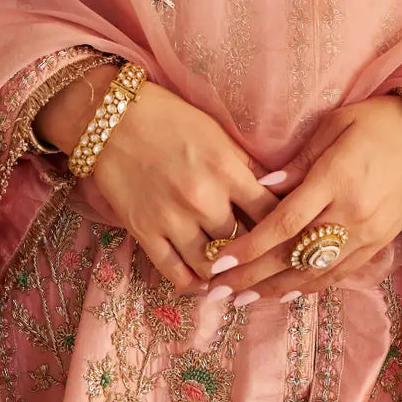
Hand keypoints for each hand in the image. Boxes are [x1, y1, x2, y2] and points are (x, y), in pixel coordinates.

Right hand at [36, 64, 281, 295]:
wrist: (111, 117)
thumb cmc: (169, 117)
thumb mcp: (216, 132)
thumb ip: (244, 165)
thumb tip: (275, 192)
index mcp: (226, 168)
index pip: (271, 212)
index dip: (284, 227)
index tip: (290, 235)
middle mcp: (203, 198)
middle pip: (244, 242)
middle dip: (256, 251)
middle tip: (267, 259)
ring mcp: (172, 219)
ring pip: (212, 265)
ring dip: (226, 273)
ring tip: (237, 276)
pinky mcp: (145, 232)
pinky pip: (175, 273)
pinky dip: (193, 284)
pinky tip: (204, 282)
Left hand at [203, 95, 401, 301]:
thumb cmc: (377, 123)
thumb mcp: (335, 125)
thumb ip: (298, 161)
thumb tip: (262, 188)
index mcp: (337, 179)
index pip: (286, 222)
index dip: (251, 245)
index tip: (220, 260)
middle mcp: (352, 214)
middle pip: (294, 255)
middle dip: (253, 276)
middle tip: (217, 290)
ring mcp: (367, 235)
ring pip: (314, 273)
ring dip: (275, 289)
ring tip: (241, 299)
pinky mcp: (378, 245)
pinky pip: (337, 274)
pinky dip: (308, 287)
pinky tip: (282, 294)